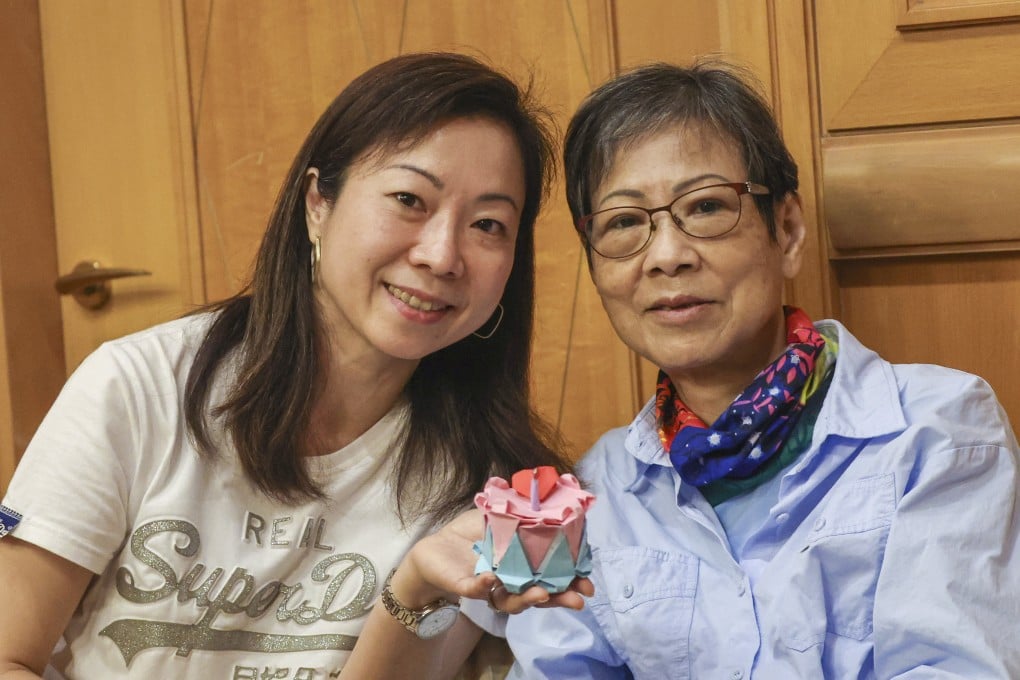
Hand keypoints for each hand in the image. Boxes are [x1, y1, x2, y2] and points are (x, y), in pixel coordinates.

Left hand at [392, 508, 593, 612]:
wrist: (435, 548)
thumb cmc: (471, 534)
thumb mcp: (502, 515)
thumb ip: (525, 509)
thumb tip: (554, 487)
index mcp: (523, 568)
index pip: (551, 578)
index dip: (571, 582)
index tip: (588, 585)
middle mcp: (510, 583)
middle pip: (539, 595)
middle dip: (559, 598)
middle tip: (578, 598)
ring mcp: (489, 588)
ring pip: (512, 600)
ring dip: (529, 598)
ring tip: (543, 593)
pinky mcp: (465, 587)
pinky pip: (477, 590)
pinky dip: (484, 586)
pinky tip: (492, 579)